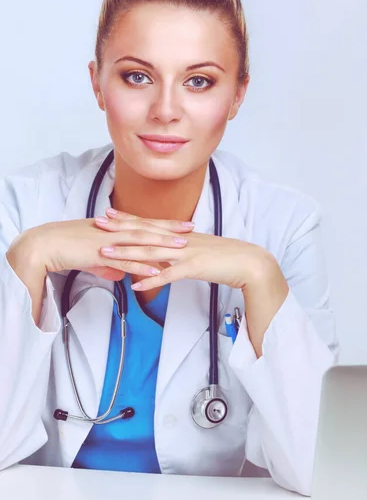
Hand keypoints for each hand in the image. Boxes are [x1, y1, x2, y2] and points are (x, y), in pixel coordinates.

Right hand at [15, 217, 194, 280]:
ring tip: (181, 248)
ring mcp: (108, 241)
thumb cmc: (64, 248)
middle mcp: (113, 231)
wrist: (43, 246)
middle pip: (147, 229)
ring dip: (161, 245)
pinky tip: (155, 270)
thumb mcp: (90, 257)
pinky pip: (123, 261)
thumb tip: (118, 274)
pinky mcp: (99, 254)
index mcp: (112, 229)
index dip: (162, 224)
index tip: (180, 224)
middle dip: (170, 229)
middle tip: (190, 229)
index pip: (143, 224)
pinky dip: (140, 266)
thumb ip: (107, 265)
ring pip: (140, 242)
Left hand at [96, 207, 274, 290]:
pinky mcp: (193, 268)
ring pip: (151, 252)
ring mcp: (186, 253)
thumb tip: (165, 256)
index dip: (128, 219)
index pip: (149, 224)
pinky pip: (168, 275)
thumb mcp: (199, 250)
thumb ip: (180, 251)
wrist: (248, 262)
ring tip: (104, 254)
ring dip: (126, 253)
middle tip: (97, 224)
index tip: (109, 214)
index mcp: (180, 234)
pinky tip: (134, 285)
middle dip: (119, 229)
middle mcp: (180, 240)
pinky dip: (151, 281)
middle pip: (145, 233)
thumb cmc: (225, 257)